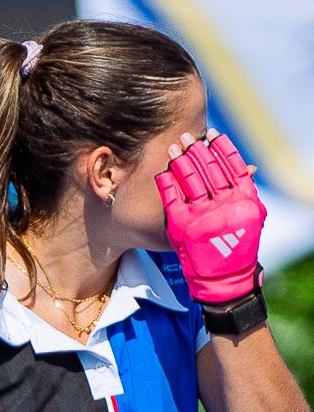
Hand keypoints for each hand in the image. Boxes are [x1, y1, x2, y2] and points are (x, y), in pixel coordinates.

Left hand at [159, 132, 266, 307]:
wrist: (223, 277)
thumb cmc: (237, 244)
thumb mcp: (249, 217)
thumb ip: (245, 192)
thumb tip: (249, 168)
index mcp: (243, 198)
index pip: (232, 164)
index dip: (221, 147)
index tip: (212, 134)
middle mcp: (224, 204)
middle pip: (208, 168)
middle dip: (197, 150)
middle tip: (186, 137)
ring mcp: (202, 214)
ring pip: (191, 179)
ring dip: (181, 161)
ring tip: (174, 148)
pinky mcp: (182, 225)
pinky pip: (172, 198)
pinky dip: (167, 183)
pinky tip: (163, 172)